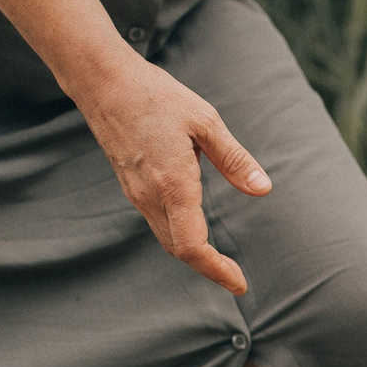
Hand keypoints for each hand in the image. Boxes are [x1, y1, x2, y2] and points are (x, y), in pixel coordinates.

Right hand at [75, 52, 271, 294]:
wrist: (103, 82)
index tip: (239, 284)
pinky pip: (157, 222)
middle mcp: (150, 195)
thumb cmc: (156, 96)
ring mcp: (136, 192)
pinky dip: (179, 237)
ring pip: (166, 238)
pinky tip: (196, 233)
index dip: (216, 270)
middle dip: (209, 269)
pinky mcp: (131, 186)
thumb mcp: (205, 121)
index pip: (192, 246)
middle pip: (179, 249)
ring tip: (221, 264)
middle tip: (236, 280)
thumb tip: (263, 189)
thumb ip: (234, 159)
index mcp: (172, 183)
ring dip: (194, 255)